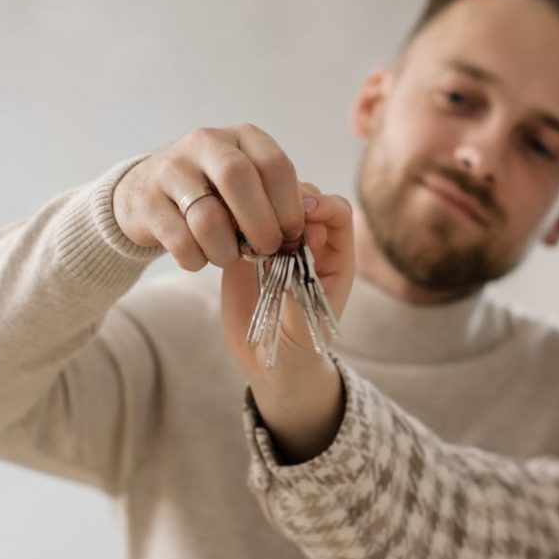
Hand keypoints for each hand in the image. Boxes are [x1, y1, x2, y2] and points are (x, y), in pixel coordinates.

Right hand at [112, 125, 304, 269]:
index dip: (289, 206)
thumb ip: (275, 199)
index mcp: (241, 137)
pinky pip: (180, 241)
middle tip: (266, 250)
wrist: (146, 193)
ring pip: (208, 217)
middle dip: (260, 224)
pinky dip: (196, 259)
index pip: (275, 164)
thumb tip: (305, 229)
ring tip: (228, 257)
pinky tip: (199, 258)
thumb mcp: (247, 184)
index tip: (292, 234)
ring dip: (226, 250)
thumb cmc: (212, 194)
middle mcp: (205, 143)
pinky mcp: (147, 201)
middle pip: (239, 179)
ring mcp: (171, 169)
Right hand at [221, 188, 354, 463]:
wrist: (269, 361)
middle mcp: (306, 241)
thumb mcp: (304, 323)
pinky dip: (230, 218)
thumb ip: (298, 290)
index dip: (321, 204)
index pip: (336, 210)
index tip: (302, 211)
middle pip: (300, 197)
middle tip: (265, 218)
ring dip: (254, 205)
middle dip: (284, 200)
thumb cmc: (298, 345)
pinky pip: (238, 220)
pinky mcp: (243, 248)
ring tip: (240, 225)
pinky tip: (222, 231)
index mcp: (334, 254)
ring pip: (268, 202)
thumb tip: (287, 254)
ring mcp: (274, 241)